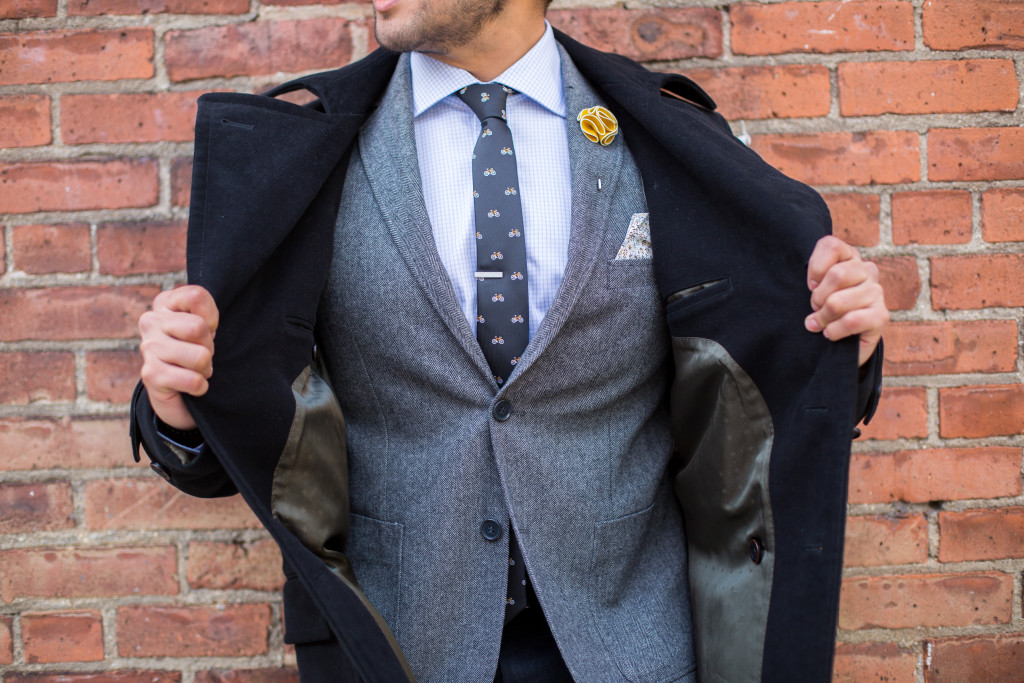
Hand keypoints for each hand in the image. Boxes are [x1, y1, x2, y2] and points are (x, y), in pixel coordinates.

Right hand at [138, 285, 218, 429]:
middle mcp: (150, 321)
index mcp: (164, 303)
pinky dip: (200, 387)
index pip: (196, 296)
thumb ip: (206, 313)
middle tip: (201, 354)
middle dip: (209, 346)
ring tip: (195, 370)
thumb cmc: (197, 351)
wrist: (181, 394)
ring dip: (205, 368)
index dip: (212, 318)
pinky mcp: (150, 375)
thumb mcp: (205, 326)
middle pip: (198, 327)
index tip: (206, 330)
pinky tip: (190, 386)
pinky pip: (193, 380)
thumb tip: (207, 326)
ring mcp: (148, 348)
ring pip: (200, 356)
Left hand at [804, 235, 887, 366]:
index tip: (811, 285)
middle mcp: (867, 271)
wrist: (842, 343)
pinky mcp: (881, 316)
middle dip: (818, 298)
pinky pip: (851, 320)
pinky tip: (831, 334)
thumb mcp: (814, 289)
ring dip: (823, 318)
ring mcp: (877, 293)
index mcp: (850, 258)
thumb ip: (813, 279)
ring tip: (822, 324)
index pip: (831, 245)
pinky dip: (834, 331)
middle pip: (837, 274)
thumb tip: (813, 285)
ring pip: (838, 301)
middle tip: (815, 309)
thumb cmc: (824, 310)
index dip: (815, 268)